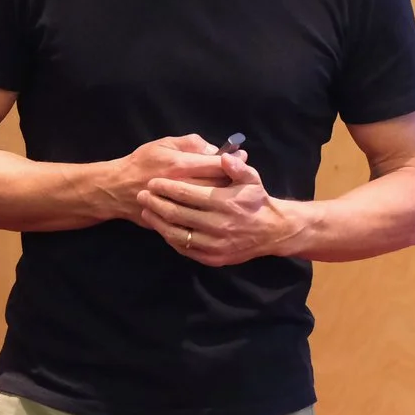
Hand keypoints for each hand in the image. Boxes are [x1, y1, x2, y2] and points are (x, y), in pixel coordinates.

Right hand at [103, 135, 229, 221]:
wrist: (117, 190)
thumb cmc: (141, 162)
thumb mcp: (163, 144)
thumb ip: (190, 143)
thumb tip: (214, 149)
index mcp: (179, 165)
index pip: (215, 164)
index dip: (232, 160)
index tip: (242, 157)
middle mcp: (182, 186)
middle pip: (219, 185)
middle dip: (233, 180)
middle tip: (240, 175)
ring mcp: (179, 205)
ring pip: (212, 203)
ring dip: (225, 197)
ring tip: (232, 190)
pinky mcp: (176, 219)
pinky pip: (200, 217)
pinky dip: (211, 212)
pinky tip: (216, 206)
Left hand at [139, 150, 308, 265]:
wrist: (272, 232)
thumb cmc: (257, 201)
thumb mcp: (252, 179)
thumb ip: (237, 167)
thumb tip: (224, 156)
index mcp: (226, 203)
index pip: (188, 193)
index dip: (167, 187)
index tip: (153, 182)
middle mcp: (219, 225)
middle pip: (177, 213)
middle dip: (156, 203)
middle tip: (142, 195)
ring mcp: (215, 244)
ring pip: (177, 233)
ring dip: (158, 222)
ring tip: (146, 211)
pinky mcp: (213, 258)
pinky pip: (185, 249)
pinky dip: (170, 238)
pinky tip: (163, 228)